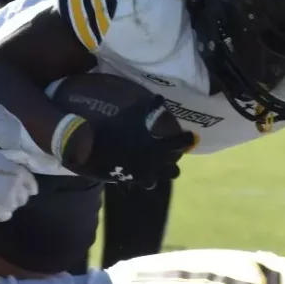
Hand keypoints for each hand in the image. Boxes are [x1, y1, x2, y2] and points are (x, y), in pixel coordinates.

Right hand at [73, 95, 193, 187]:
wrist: (93, 145)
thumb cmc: (115, 127)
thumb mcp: (133, 113)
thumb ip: (149, 108)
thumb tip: (160, 99)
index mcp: (157, 146)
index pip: (179, 143)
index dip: (186, 139)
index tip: (191, 137)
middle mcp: (153, 163)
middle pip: (173, 171)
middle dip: (173, 165)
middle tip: (170, 158)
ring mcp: (141, 175)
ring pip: (155, 182)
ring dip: (155, 175)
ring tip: (152, 170)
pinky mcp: (128, 181)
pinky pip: (135, 184)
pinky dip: (136, 180)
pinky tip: (133, 175)